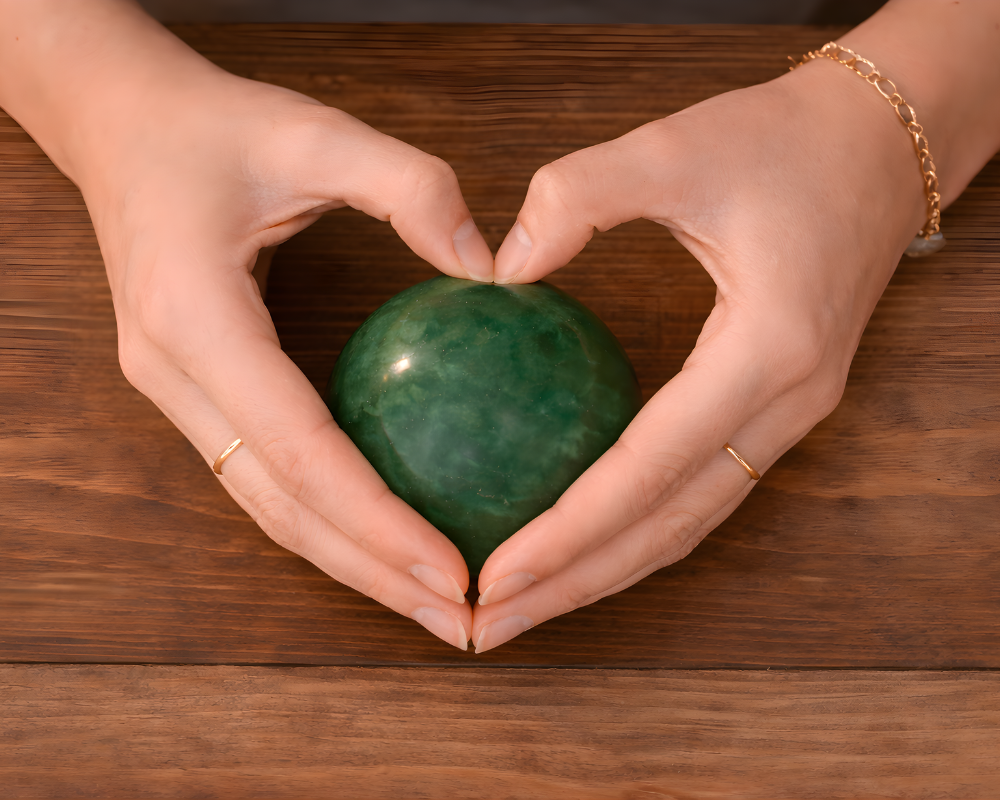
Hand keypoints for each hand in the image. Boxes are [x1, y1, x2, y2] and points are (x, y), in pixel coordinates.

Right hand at [0, 2, 496, 648]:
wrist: (120, 126)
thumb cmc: (213, 125)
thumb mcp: (317, 131)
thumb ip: (410, 188)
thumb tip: (494, 269)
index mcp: (194, 319)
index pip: (298, 449)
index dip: (377, 523)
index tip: (456, 572)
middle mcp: (173, 374)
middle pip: (281, 508)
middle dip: (373, 575)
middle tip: (462, 621)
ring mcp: (176, 392)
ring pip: (269, 506)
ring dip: (352, 563)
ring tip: (433, 602)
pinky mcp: (197, 393)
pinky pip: (267, 475)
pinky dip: (328, 519)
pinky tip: (387, 538)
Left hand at [469, 37, 938, 651]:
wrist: (879, 145)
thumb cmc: (783, 139)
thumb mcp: (674, 146)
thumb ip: (578, 196)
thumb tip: (498, 269)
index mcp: (768, 352)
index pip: (650, 468)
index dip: (569, 531)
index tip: (493, 574)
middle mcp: (787, 405)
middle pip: (669, 527)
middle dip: (576, 584)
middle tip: (488, 624)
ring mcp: (790, 416)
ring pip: (689, 524)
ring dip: (606, 572)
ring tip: (524, 606)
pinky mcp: (775, 408)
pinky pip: (700, 492)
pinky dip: (638, 531)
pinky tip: (581, 543)